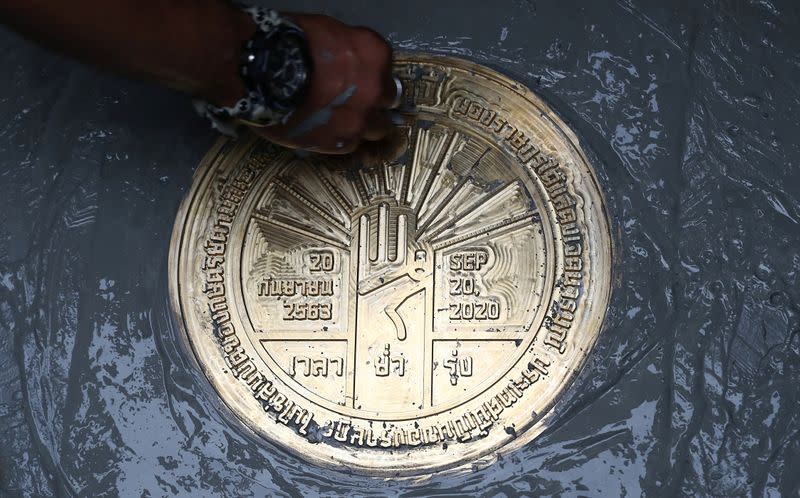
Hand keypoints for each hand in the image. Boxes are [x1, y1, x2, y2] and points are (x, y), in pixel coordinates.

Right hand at [251, 14, 396, 154]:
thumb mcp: (327, 30)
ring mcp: (360, 118)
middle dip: (375, 100)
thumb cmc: (289, 44)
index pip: (385, 68)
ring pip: (377, 128)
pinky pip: (352, 144)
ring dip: (364, 124)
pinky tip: (326, 130)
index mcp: (375, 54)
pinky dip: (342, 138)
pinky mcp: (341, 142)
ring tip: (344, 121)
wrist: (261, 73)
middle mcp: (375, 88)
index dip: (371, 74)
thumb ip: (349, 49)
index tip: (361, 78)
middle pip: (389, 100)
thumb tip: (349, 60)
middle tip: (357, 101)